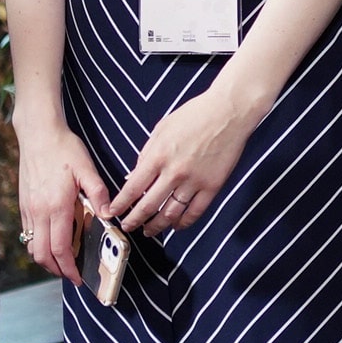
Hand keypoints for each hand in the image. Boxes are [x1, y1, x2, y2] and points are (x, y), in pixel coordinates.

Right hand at [13, 117, 114, 284]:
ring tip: (62, 262)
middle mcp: (39, 211)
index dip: (69, 268)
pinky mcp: (23, 204)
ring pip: (32, 246)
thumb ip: (99, 194)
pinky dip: (38, 245)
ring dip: (46, 260)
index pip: (60, 248)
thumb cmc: (64, 148)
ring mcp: (28, 209)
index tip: (78, 278)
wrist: (38, 133)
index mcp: (56, 206)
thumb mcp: (87, 168)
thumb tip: (109, 216)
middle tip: (71, 275)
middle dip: (57, 270)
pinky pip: (28, 233)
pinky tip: (51, 242)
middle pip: (43, 254)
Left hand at [102, 79, 264, 239]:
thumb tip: (131, 176)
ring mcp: (194, 181)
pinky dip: (183, 223)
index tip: (113, 212)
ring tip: (149, 230)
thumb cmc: (195, 115)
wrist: (228, 111)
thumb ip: (145, 154)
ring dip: (157, 226)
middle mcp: (174, 172)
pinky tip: (176, 225)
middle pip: (148, 205)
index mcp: (158, 155)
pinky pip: (195, 212)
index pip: (133, 188)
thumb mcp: (161, 129)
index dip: (121, 204)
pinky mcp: (212, 186)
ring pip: (170, 213)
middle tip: (127, 226)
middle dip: (134, 220)